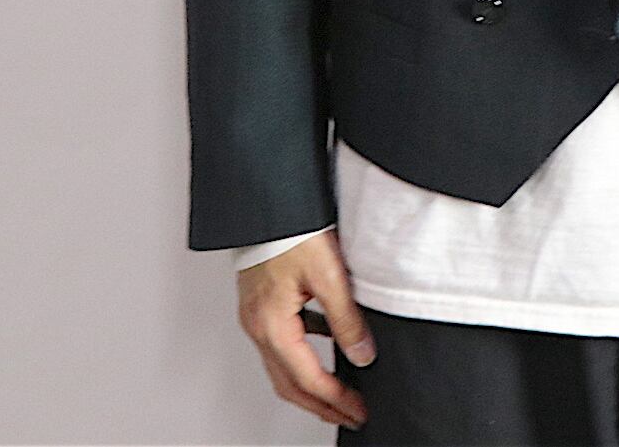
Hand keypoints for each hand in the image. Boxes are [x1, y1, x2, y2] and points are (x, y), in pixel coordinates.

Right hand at [237, 229, 373, 430]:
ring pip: (282, 366)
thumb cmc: (292, 231)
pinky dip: (304, 352)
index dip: (334, 399)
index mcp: (272, 325)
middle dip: (320, 405)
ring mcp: (256, 315)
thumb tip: (363, 355)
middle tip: (349, 414)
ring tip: (340, 389)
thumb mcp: (328, 275)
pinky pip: (282, 340)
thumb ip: (346, 318)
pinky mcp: (261, 302)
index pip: (306, 379)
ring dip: (311, 383)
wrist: (269, 203)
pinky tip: (327, 340)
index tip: (357, 411)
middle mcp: (258, 326)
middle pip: (288, 384)